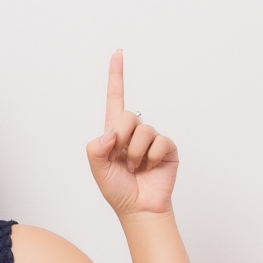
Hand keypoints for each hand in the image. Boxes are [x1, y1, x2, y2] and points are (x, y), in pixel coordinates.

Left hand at [86, 50, 177, 217]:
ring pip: (144, 131)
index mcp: (114, 133)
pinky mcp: (167, 148)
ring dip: (136, 153)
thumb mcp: (97, 168)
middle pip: (128, 115)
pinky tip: (150, 168)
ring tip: (136, 168)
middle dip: (122, 138)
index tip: (118, 53)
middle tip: (122, 159)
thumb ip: (95, 148)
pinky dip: (152, 157)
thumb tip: (111, 133)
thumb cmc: (117, 189)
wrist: (138, 209)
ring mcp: (151, 139)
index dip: (116, 76)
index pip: (115, 98)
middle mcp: (133, 132)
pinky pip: (160, 142)